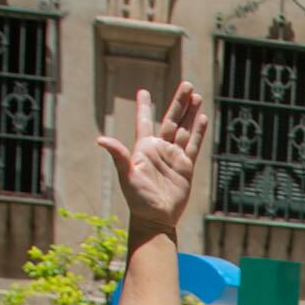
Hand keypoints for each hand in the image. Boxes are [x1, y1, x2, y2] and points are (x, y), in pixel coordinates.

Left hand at [98, 83, 207, 236]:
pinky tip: (202, 118)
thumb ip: (118, 156)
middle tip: (186, 84)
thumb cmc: (138, 200)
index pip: (145, 121)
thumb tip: (101, 140)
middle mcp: (159, 150)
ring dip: (191, 113)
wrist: (156, 219)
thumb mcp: (127, 176)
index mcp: (144, 149)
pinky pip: (193, 146)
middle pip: (171, 120)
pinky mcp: (186, 167)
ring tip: (196, 96)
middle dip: (178, 102)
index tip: (143, 91)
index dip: (144, 106)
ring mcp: (174, 158)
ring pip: (185, 130)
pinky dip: (198, 132)